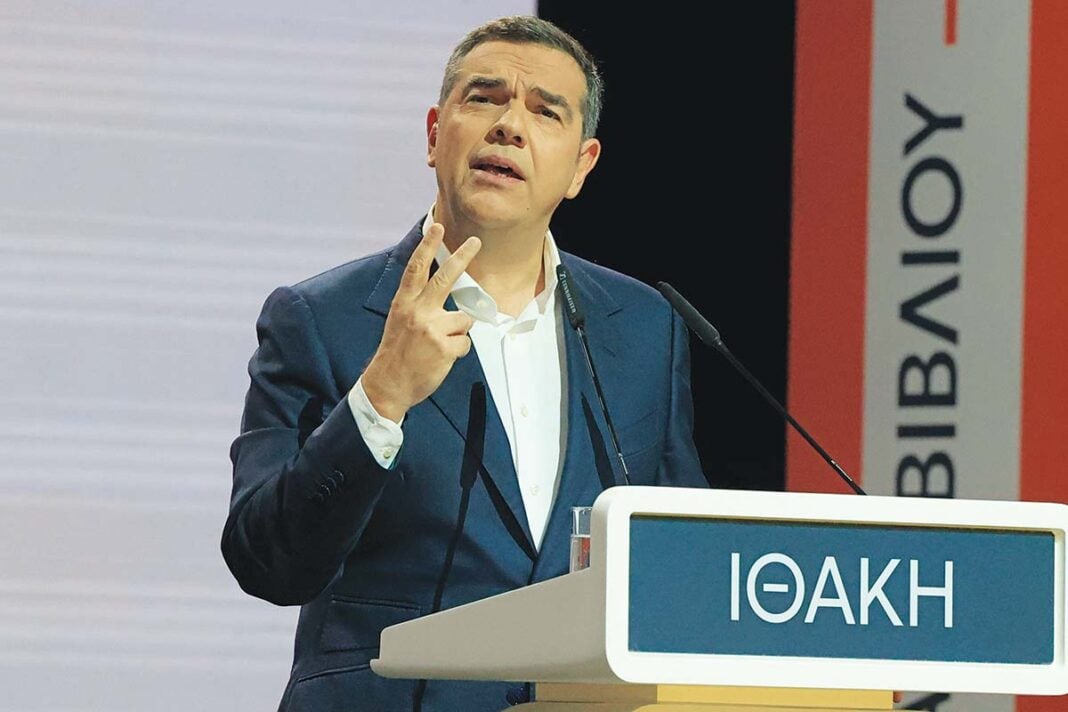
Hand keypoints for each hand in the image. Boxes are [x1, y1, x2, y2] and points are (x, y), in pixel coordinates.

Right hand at [361, 223, 480, 421]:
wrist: (388, 385)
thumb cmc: (397, 354)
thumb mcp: (401, 323)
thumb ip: (420, 307)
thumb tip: (448, 302)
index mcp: (404, 303)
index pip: (416, 269)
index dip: (427, 247)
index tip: (436, 227)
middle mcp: (417, 312)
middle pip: (444, 279)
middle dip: (461, 257)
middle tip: (476, 241)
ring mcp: (431, 328)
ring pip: (463, 320)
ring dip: (457, 334)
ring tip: (437, 348)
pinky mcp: (444, 346)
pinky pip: (465, 342)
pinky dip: (457, 351)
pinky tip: (440, 360)